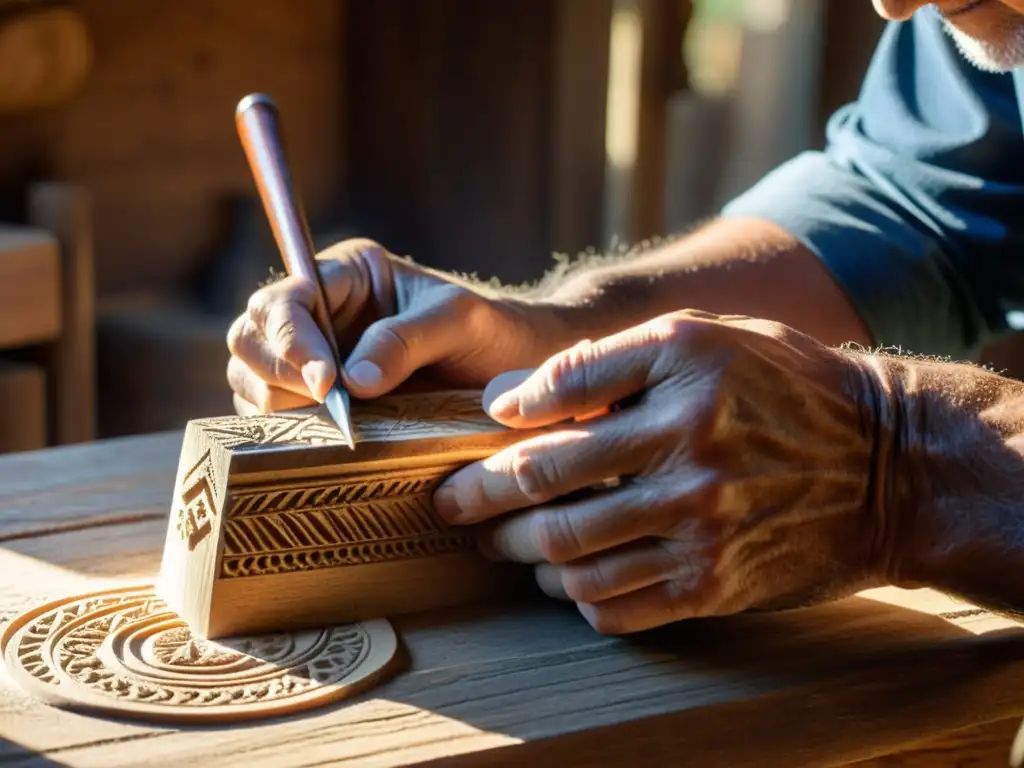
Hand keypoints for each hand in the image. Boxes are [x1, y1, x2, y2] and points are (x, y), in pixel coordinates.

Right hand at [226, 238, 563, 413]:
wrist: (515, 370)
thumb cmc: (492, 332)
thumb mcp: (460, 322)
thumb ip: (406, 340)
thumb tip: (351, 380)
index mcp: (345, 276)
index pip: (284, 299)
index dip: (290, 340)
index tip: (328, 383)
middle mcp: (319, 314)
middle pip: (249, 338)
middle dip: (277, 374)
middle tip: (329, 405)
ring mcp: (314, 361)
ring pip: (252, 380)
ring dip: (278, 406)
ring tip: (335, 424)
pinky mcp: (319, 404)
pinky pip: (275, 418)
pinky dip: (288, 432)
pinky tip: (328, 441)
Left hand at [433, 310, 892, 633]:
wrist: (885, 465)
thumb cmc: (784, 385)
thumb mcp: (705, 337)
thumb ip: (604, 361)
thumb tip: (508, 397)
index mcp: (682, 383)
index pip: (554, 406)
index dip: (497, 427)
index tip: (470, 442)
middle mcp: (689, 457)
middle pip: (546, 491)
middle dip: (481, 500)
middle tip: (453, 505)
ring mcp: (702, 530)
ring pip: (572, 557)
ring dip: (522, 553)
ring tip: (504, 544)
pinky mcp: (715, 586)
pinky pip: (617, 607)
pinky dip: (576, 596)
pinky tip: (568, 579)